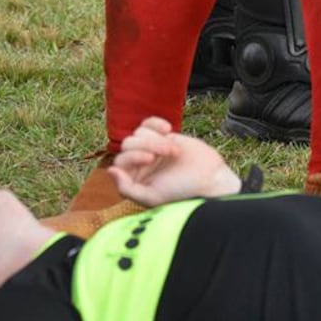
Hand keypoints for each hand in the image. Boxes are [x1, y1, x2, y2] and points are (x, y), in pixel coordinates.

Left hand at [107, 117, 240, 205]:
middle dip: (147, 145)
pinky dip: (155, 123)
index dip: (132, 156)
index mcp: (132, 180)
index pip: (119, 161)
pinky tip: (168, 129)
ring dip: (156, 139)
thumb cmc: (181, 193)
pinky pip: (148, 124)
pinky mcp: (162, 137)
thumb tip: (110, 171)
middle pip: (128, 143)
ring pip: (139, 133)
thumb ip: (126, 188)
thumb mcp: (152, 197)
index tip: (150, 159)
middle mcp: (138, 164)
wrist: (210, 180)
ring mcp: (150, 149)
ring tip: (174, 150)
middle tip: (167, 153)